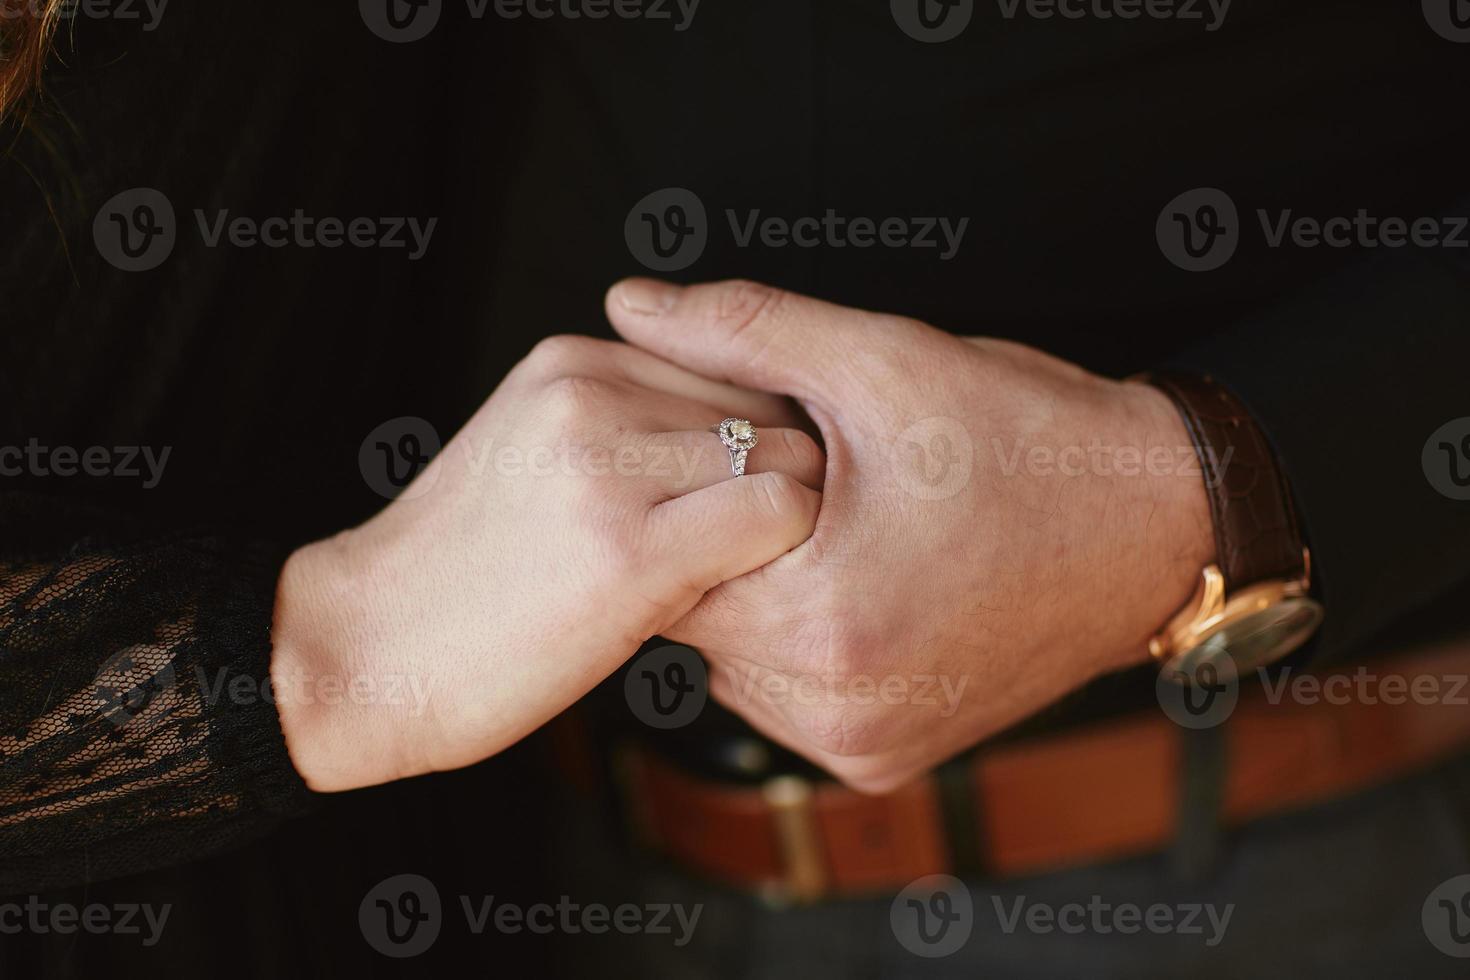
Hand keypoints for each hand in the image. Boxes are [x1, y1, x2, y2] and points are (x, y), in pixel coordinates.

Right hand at [270, 336, 823, 790]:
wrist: (361, 648)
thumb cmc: (457, 572)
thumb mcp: (528, 450)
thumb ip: (619, 420)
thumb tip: (735, 437)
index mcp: (571, 360)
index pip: (732, 370)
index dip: (754, 445)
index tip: (734, 504)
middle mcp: (592, 393)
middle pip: (768, 412)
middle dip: (776, 481)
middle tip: (742, 551)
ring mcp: (609, 467)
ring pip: (787, 460)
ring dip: (784, 526)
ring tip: (729, 579)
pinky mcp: (632, 550)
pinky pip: (777, 517)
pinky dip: (784, 558)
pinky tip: (735, 597)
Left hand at [605, 279, 1214, 792]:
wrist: (1156, 526)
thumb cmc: (1029, 440)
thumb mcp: (882, 360)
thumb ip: (741, 328)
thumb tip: (630, 300)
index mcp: (824, 619)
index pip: (669, 555)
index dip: (690, 485)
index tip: (729, 443)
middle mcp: (835, 709)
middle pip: (697, 612)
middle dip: (722, 539)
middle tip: (791, 479)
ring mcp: (859, 746)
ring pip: (734, 659)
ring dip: (755, 594)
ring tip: (829, 528)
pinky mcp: (882, 760)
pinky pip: (784, 696)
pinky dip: (795, 641)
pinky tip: (850, 581)